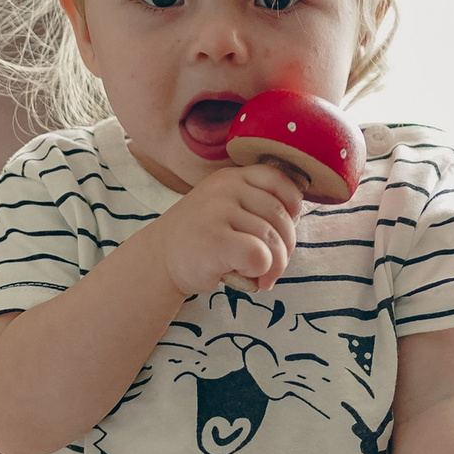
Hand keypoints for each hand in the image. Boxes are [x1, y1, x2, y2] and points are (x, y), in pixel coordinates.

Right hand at [153, 162, 303, 295]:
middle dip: (286, 248)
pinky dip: (260, 271)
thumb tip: (295, 222)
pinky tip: (245, 276)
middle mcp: (225, 188)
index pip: (279, 180)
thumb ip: (257, 206)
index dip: (292, 207)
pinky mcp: (214, 240)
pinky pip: (260, 256)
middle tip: (273, 268)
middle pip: (280, 216)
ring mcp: (217, 211)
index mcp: (232, 177)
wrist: (158, 261)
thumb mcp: (226, 209)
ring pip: (271, 239)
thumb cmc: (202, 239)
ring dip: (274, 265)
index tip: (282, 229)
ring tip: (259, 276)